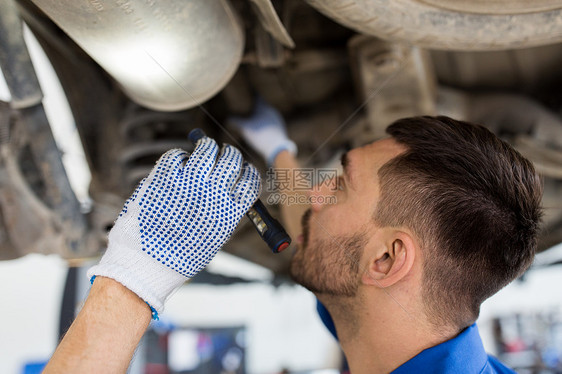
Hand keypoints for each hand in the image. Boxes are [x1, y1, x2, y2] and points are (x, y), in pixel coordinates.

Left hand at [87, 137, 260, 313]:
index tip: (243, 170)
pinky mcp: (165, 176)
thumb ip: (225, 211)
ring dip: (207, 147)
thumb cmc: (181, 255)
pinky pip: (176, 154)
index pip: (250, 180)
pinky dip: (179, 156)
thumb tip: (228, 187)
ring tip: (204, 150)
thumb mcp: (215, 236)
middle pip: (232, 159)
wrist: (148, 264)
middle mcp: (214, 193)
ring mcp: (189, 182)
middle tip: (224, 153)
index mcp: (231, 211)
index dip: (248, 172)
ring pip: (206, 149)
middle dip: (230, 154)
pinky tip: (178, 164)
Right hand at [229, 97, 296, 165]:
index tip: (247, 91)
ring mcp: (277, 119)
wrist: (277, 148)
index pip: (257, 96)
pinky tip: (261, 127)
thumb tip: (227, 118)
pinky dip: (265, 122)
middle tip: (248, 104)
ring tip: (253, 116)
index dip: (252, 94)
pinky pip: (271, 121)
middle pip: (262, 104)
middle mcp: (272, 110)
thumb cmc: (260, 135)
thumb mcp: (245, 128)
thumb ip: (236, 122)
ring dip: (261, 114)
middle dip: (255, 105)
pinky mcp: (280, 128)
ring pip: (267, 113)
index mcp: (264, 107)